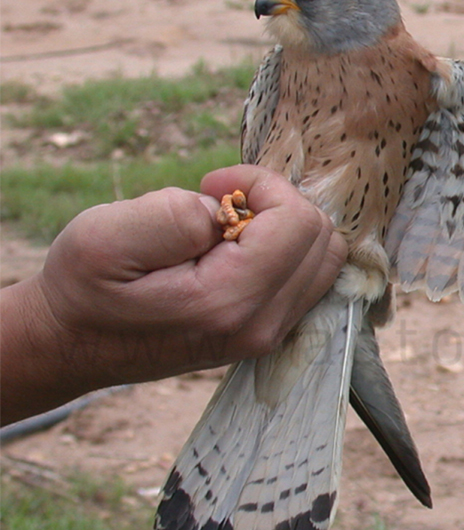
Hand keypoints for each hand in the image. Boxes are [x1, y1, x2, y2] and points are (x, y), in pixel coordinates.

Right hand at [0, 165, 346, 424]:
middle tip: (221, 203)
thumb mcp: (104, 238)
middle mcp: (262, 324)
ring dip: (284, 225)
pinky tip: (236, 247)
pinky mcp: (267, 332)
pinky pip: (309, 278)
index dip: (261, 184)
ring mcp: (269, 333)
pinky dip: (285, 250)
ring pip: (324, 258)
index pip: (299, 221)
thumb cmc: (83, 288)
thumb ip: (174, 216)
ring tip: (229, 225)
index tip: (213, 185)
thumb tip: (228, 210)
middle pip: (323, 238)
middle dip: (277, 203)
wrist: (71, 345)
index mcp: (229, 301)